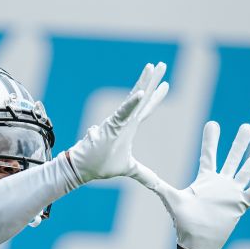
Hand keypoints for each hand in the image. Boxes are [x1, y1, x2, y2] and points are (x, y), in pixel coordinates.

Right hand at [65, 62, 168, 184]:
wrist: (83, 168)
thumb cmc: (101, 165)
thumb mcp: (130, 169)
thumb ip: (144, 174)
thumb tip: (157, 184)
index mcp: (130, 126)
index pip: (146, 108)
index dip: (156, 96)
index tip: (166, 84)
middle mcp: (125, 120)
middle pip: (142, 97)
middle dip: (152, 80)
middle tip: (162, 64)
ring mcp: (118, 121)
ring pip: (134, 98)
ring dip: (143, 82)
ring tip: (152, 67)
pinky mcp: (111, 126)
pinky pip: (123, 112)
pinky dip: (132, 103)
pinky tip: (141, 92)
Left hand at [138, 121, 249, 248]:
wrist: (197, 243)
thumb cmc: (183, 222)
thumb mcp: (170, 199)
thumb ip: (157, 184)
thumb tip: (139, 174)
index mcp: (205, 179)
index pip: (209, 154)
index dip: (210, 140)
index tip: (213, 123)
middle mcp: (221, 183)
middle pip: (232, 158)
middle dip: (239, 142)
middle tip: (246, 126)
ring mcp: (232, 192)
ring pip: (247, 170)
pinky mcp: (241, 204)